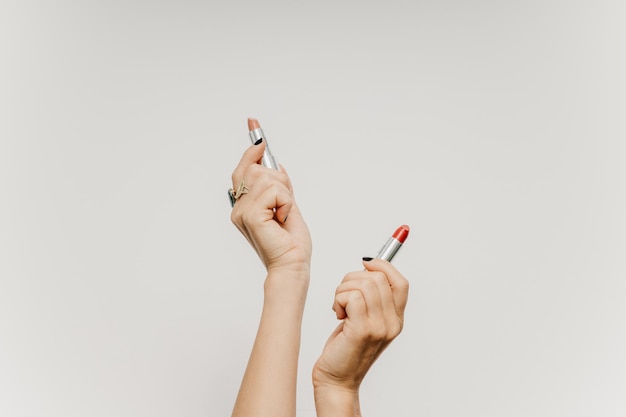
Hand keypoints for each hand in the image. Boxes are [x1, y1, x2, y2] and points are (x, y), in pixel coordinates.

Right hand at [230, 141, 311, 273]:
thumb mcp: (287, 205)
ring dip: (285, 194)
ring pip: (267, 177)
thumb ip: (278, 186)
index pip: (244, 168)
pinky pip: (274, 190)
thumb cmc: (290, 242)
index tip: (254, 123)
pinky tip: (282, 219)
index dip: (252, 146)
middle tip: (285, 206)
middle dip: (280, 182)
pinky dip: (286, 202)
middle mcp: (238, 207)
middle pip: (257, 169)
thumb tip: (275, 165)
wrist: (293, 264)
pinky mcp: (251, 215)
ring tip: (283, 215)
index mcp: (244, 205)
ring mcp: (241, 211)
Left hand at [312, 258, 408, 391]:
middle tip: (342, 296)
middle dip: (352, 279)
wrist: (337, 380)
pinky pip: (351, 296)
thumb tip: (368, 266)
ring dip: (342, 290)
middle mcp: (392, 323)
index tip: (366, 263)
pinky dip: (338, 299)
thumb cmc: (346, 348)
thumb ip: (371, 299)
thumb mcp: (365, 321)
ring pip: (362, 284)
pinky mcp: (362, 330)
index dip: (384, 266)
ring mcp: (379, 327)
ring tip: (340, 307)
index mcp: (396, 320)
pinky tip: (338, 314)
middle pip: (377, 278)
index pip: (401, 283)